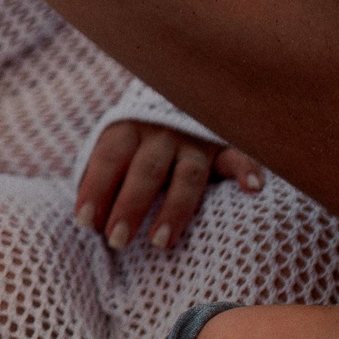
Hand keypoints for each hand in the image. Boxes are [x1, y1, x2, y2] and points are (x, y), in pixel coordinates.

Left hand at [75, 120, 264, 250]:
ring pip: (188, 175)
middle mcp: (162, 132)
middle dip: (130, 206)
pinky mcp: (224, 147)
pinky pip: (239, 157)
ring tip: (160, 242)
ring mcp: (195, 139)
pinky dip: (248, 170)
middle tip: (117, 240)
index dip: (96, 189)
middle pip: (147, 170)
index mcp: (128, 129)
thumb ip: (101, 176)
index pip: (110, 158)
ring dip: (175, 209)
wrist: (179, 96)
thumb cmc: (135, 143)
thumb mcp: (113, 149)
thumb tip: (87, 220)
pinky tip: (253, 188)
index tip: (85, 222)